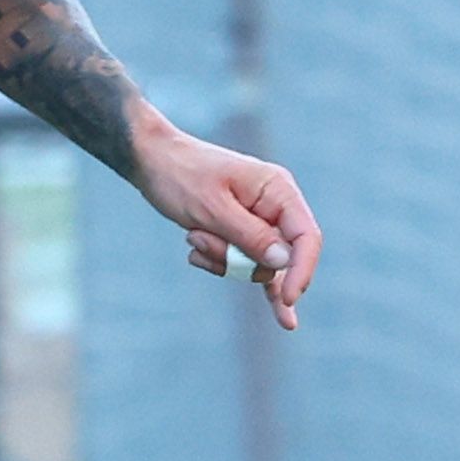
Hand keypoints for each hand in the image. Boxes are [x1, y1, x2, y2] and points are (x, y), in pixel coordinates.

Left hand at [135, 123, 319, 325]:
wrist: (153, 161)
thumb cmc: (181, 176)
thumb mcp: (212, 207)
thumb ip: (249, 236)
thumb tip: (284, 262)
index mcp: (277, 190)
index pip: (306, 237)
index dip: (302, 271)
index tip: (287, 299)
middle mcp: (274, 206)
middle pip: (276, 258)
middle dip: (237, 260)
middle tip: (197, 238)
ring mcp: (258, 221)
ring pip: (254, 265)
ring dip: (220, 258)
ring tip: (192, 234)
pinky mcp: (240, 233)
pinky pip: (241, 264)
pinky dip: (219, 264)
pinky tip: (196, 258)